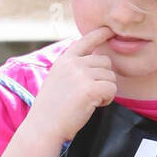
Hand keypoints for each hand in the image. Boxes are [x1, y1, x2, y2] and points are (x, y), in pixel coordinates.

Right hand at [27, 26, 116, 143]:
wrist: (44, 126)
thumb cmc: (52, 109)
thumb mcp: (59, 80)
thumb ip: (74, 69)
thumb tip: (97, 60)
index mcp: (64, 60)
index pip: (85, 41)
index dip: (99, 34)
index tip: (110, 30)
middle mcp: (73, 63)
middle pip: (105, 62)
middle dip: (103, 78)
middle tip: (90, 94)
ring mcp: (81, 75)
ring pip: (110, 76)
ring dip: (105, 90)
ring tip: (89, 101)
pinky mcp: (90, 88)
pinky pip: (112, 89)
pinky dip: (107, 99)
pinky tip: (93, 105)